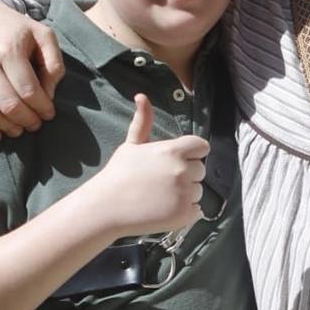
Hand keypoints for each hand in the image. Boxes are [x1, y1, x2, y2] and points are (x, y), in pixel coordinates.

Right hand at [0, 0, 64, 141]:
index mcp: (8, 49)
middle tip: (36, 124)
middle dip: (27, 120)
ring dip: (7, 128)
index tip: (49, 113)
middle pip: (9, 105)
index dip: (42, 108)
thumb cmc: (14, 30)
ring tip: (19, 129)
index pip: (29, 91)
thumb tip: (48, 95)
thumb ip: (54, 63)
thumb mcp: (42, 35)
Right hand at [92, 95, 210, 237]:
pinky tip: (164, 209)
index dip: (191, 153)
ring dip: (185, 194)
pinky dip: (185, 212)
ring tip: (161, 197)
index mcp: (173, 150)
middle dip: (186, 175)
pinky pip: (196, 210)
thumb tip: (141, 96)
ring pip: (198, 191)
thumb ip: (143, 121)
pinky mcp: (184, 214)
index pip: (202, 147)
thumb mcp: (132, 144)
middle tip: (162, 182)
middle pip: (200, 170)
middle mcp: (182, 170)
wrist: (107, 207)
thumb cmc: (118, 174)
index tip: (177, 161)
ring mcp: (185, 193)